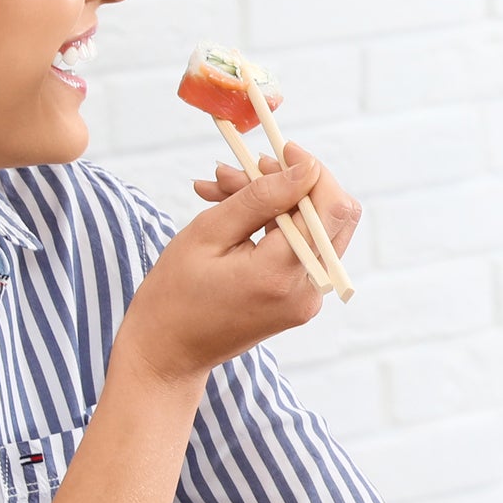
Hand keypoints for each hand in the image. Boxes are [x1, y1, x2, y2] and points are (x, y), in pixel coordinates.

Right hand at [116, 144, 347, 380]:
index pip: (330, 208)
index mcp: (280, 274)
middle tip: (241, 170)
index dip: (312, 170)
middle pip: (333, 216)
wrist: (168, 352)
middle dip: (292, 182)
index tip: (280, 150)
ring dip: (274, 200)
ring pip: (313, 228)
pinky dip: (271, 224)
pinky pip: (298, 248)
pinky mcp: (299, 301)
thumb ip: (261, 197)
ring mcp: (307, 299)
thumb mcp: (208, 233)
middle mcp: (306, 291)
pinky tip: (228, 210)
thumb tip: (306, 168)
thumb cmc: (175, 294)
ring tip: (218, 188)